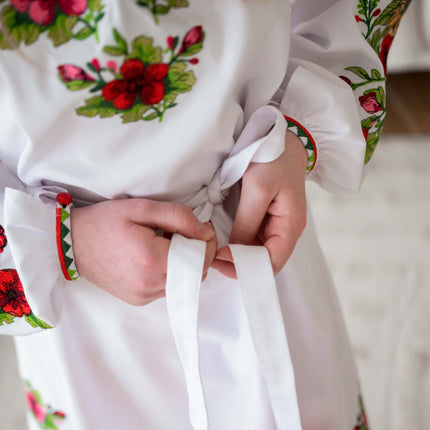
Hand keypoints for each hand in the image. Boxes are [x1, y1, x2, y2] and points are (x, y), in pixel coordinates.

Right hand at [71, 199, 215, 305]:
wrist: (71, 243)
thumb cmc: (105, 221)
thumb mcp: (143, 208)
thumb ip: (179, 218)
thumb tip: (205, 233)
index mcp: (151, 260)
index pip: (200, 259)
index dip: (208, 244)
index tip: (203, 229)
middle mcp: (149, 284)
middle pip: (195, 273)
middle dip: (197, 253)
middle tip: (183, 234)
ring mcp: (143, 295)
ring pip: (183, 283)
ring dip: (183, 264)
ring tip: (165, 244)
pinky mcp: (138, 299)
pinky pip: (167, 288)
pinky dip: (169, 273)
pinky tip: (155, 257)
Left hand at [211, 130, 307, 277]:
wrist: (281, 138)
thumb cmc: (273, 158)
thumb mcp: (257, 187)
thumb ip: (247, 221)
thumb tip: (234, 249)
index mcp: (290, 225)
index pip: (273, 262)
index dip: (247, 267)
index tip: (220, 259)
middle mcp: (285, 230)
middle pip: (265, 261)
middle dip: (239, 265)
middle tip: (211, 259)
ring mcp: (276, 225)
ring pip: (257, 252)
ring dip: (236, 256)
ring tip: (212, 252)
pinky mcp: (265, 218)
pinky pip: (252, 239)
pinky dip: (237, 244)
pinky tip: (222, 242)